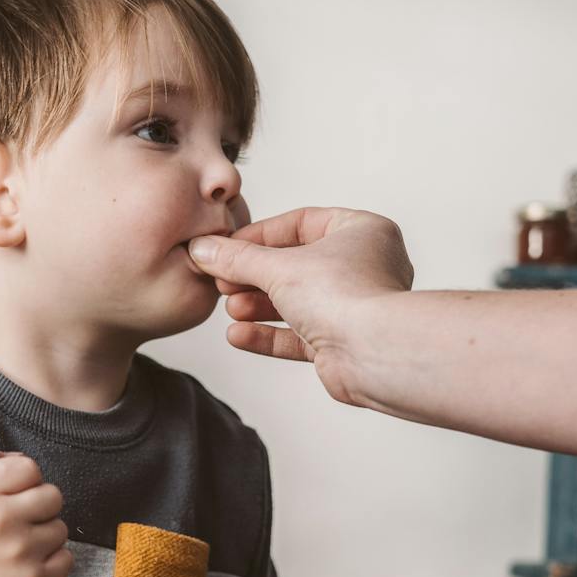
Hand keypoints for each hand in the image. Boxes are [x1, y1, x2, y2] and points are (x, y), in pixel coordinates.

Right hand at [0, 453, 72, 576]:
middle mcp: (0, 521)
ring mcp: (20, 551)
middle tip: (21, 522)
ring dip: (46, 536)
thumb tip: (17, 454)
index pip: (28, 467)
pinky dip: (53, 562)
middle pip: (53, 495)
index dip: (26, 480)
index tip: (16, 494)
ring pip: (60, 528)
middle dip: (41, 507)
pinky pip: (66, 558)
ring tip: (20, 546)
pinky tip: (29, 564)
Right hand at [188, 207, 412, 405]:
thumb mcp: (278, 267)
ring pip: (296, 302)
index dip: (259, 236)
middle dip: (254, 276)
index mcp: (361, 232)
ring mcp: (353, 307)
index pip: (301, 223)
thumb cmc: (346, 296)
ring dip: (259, 306)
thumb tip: (202, 250)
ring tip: (231, 309)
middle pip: (295, 265)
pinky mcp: (342, 343)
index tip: (227, 247)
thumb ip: (236, 259)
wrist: (374, 353)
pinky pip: (299, 335)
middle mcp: (363, 267)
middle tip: (222, 280)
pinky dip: (269, 335)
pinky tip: (238, 335)